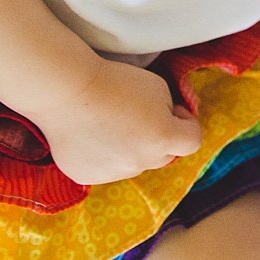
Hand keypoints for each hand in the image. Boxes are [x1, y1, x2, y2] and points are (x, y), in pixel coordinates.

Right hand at [26, 57, 203, 185]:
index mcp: (163, 138)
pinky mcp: (88, 177)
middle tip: (139, 115)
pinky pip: (107, 169)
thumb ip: (170, 111)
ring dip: (132, 149)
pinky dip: (105, 156)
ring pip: (134, 163)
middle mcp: (141, 162)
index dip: (186, 123)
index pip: (192, 142)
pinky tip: (92, 135)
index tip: (173, 110)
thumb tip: (168, 126)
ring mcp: (114, 173)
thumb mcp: (158, 88)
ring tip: (110, 123)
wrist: (66, 90)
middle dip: (160, 137)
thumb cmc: (115, 82)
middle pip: (164, 155)